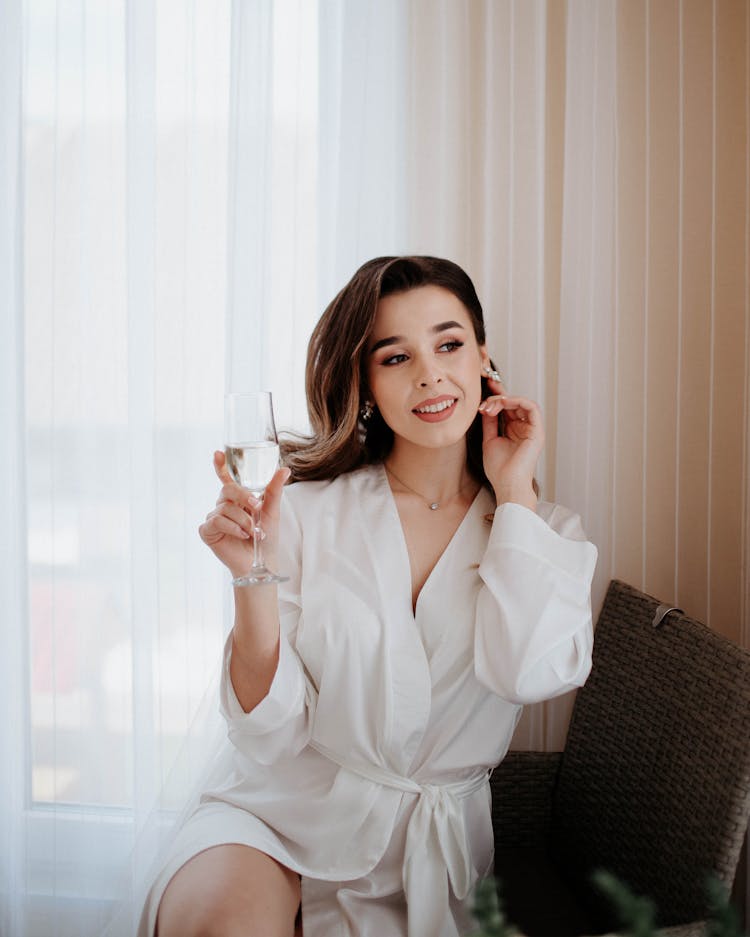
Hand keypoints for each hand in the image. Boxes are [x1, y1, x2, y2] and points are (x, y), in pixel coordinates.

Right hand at [198, 450, 289, 578]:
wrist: (260, 561)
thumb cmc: (265, 538)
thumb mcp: (272, 510)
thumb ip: (274, 489)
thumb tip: (285, 469)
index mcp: (237, 498)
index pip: (226, 478)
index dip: (220, 465)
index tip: (218, 453)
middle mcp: (223, 506)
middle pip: (227, 490)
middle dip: (243, 497)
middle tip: (257, 507)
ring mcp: (214, 517)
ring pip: (225, 507)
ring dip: (243, 520)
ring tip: (253, 532)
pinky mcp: (207, 530)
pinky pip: (217, 521)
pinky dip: (233, 527)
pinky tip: (242, 535)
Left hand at [478, 376, 543, 507]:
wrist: (506, 484)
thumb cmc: (499, 469)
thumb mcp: (489, 439)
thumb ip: (490, 422)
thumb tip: (486, 406)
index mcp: (514, 430)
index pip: (507, 408)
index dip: (497, 397)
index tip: (484, 389)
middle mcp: (524, 428)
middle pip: (514, 403)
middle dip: (497, 397)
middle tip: (484, 398)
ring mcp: (532, 429)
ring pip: (522, 402)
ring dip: (505, 399)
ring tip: (490, 406)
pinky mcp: (537, 431)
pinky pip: (531, 407)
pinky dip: (516, 401)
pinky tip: (502, 404)